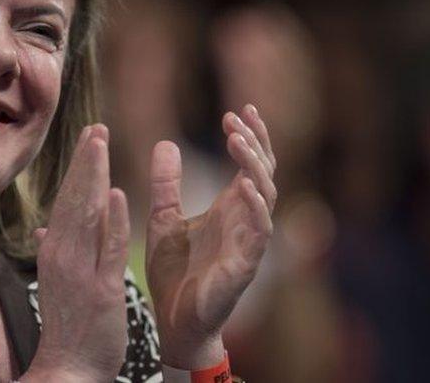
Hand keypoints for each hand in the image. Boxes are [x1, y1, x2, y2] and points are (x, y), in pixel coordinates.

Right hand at [22, 124, 130, 381]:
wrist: (68, 370)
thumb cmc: (67, 327)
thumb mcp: (56, 284)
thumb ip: (54, 252)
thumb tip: (42, 229)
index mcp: (55, 252)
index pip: (68, 200)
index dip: (79, 168)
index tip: (89, 137)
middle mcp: (63, 255)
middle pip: (75, 199)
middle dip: (86, 161)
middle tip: (96, 127)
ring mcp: (81, 272)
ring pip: (88, 215)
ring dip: (94, 177)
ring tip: (101, 143)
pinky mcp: (102, 290)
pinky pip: (107, 249)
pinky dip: (111, 221)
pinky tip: (116, 194)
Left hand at [145, 105, 276, 368]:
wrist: (173, 321)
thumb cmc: (174, 273)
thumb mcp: (164, 218)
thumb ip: (166, 184)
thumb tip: (165, 142)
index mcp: (229, 208)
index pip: (250, 164)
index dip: (251, 136)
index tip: (238, 109)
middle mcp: (245, 219)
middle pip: (263, 170)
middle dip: (253, 142)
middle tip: (234, 118)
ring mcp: (250, 240)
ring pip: (266, 193)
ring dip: (253, 165)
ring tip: (235, 140)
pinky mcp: (246, 263)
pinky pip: (260, 229)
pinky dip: (254, 205)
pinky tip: (242, 183)